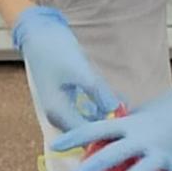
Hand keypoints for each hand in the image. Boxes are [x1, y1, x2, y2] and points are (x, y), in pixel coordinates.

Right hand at [13, 6, 120, 131]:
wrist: (39, 35)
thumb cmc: (57, 51)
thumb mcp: (80, 71)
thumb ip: (98, 92)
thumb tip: (116, 111)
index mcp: (58, 113)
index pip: (87, 136)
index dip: (108, 133)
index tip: (129, 126)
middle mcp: (58, 117)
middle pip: (89, 131)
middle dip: (110, 125)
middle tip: (131, 115)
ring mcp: (62, 110)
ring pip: (90, 122)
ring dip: (107, 116)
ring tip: (126, 105)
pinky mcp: (68, 102)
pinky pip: (88, 112)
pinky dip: (102, 108)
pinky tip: (116, 99)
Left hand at [52, 60, 171, 170]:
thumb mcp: (146, 113)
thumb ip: (127, 129)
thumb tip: (105, 141)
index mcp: (133, 123)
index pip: (98, 129)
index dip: (76, 137)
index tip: (56, 146)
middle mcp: (145, 137)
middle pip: (116, 151)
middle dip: (96, 163)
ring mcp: (165, 151)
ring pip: (143, 169)